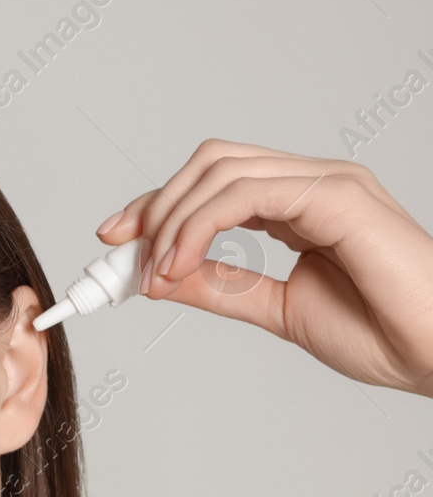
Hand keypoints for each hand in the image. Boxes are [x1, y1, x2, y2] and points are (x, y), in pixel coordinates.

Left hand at [94, 138, 432, 397]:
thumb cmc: (381, 334)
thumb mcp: (276, 309)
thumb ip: (221, 286)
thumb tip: (160, 276)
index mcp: (302, 205)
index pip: (215, 181)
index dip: (158, 205)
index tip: (115, 240)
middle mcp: (314, 184)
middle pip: (211, 162)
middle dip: (155, 204)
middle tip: (122, 255)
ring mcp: (328, 183)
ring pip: (221, 170)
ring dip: (171, 221)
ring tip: (155, 273)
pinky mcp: (338, 196)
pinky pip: (246, 193)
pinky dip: (199, 225)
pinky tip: (181, 263)